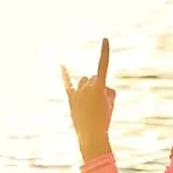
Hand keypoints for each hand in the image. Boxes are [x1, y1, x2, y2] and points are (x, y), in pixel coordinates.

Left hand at [61, 38, 114, 157]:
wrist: (91, 134)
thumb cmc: (104, 118)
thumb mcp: (111, 103)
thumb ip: (107, 90)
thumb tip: (100, 88)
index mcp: (99, 84)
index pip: (103, 64)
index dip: (105, 51)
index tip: (105, 39)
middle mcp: (86, 85)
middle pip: (94, 78)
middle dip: (98, 88)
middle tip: (99, 105)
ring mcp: (78, 91)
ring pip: (84, 81)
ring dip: (88, 88)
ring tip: (91, 105)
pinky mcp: (71, 98)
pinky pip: (67, 83)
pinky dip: (64, 74)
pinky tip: (62, 65)